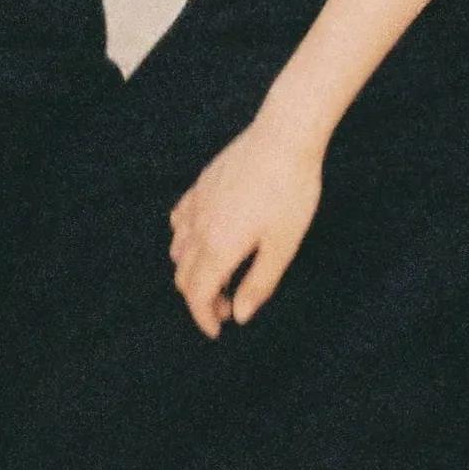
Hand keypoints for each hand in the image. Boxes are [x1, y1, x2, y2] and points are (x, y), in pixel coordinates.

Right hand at [170, 114, 323, 338]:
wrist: (284, 137)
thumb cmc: (290, 193)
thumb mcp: (283, 246)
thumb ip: (259, 284)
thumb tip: (240, 315)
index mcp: (218, 247)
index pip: (197, 295)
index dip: (203, 319)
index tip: (218, 332)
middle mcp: (199, 227)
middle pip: (183, 276)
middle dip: (201, 299)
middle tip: (229, 307)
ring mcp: (196, 203)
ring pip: (177, 249)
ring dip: (192, 271)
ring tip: (222, 274)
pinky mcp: (200, 185)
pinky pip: (179, 221)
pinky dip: (185, 239)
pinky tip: (206, 238)